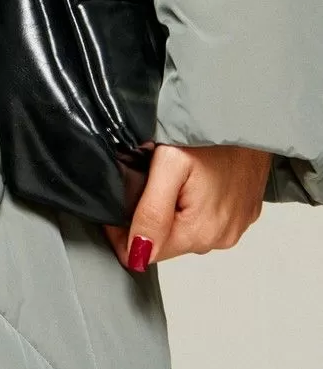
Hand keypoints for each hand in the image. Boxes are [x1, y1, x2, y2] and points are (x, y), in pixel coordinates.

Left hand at [104, 142, 271, 271]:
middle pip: (166, 242)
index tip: (118, 201)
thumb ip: (151, 212)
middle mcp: (221, 237)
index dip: (123, 231)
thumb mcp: (169, 165)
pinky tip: (195, 179)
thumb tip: (137, 256)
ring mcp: (235, 226)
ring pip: (186, 230)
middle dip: (149, 217)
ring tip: (173, 176)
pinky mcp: (244, 213)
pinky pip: (207, 219)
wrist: (251, 112)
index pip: (145, 253)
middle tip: (148, 177)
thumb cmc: (210, 132)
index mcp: (200, 231)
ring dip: (172, 210)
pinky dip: (194, 204)